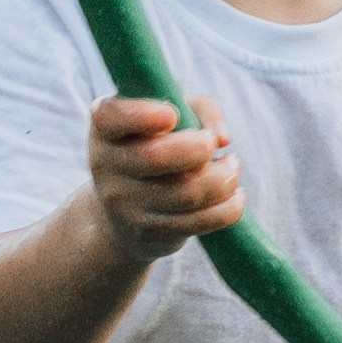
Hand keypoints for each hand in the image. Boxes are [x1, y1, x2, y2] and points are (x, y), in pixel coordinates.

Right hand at [87, 94, 244, 259]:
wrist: (121, 214)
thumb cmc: (154, 146)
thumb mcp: (167, 116)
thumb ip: (199, 109)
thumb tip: (222, 138)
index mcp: (105, 128)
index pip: (112, 117)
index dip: (142, 115)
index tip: (172, 115)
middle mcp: (107, 165)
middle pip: (156, 156)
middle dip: (198, 148)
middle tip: (212, 144)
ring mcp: (125, 203)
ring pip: (186, 193)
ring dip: (223, 178)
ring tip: (232, 167)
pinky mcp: (149, 232)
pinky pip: (199, 221)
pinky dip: (228, 208)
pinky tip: (236, 195)